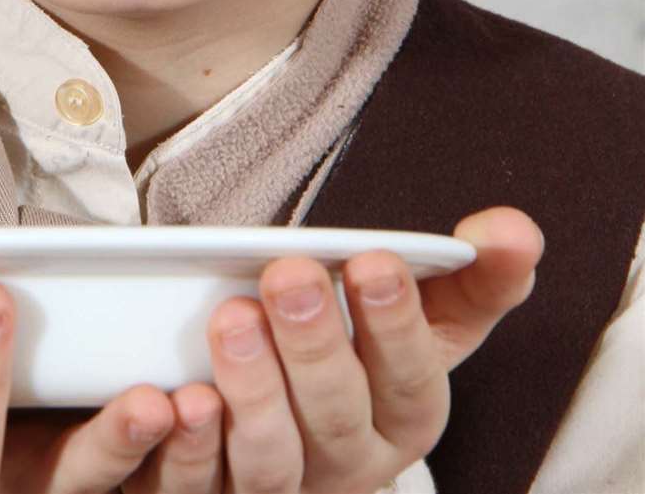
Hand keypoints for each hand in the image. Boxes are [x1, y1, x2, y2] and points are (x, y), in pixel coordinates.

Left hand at [121, 205, 543, 492]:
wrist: (299, 428)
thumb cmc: (368, 357)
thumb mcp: (427, 319)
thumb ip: (473, 275)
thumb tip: (517, 228)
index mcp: (405, 417)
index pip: (412, 381)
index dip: (395, 325)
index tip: (372, 261)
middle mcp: (347, 465)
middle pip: (336, 418)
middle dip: (316, 345)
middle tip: (289, 275)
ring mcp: (280, 488)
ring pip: (269, 460)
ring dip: (252, 391)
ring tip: (232, 317)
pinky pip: (198, 488)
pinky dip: (187, 450)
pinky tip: (179, 398)